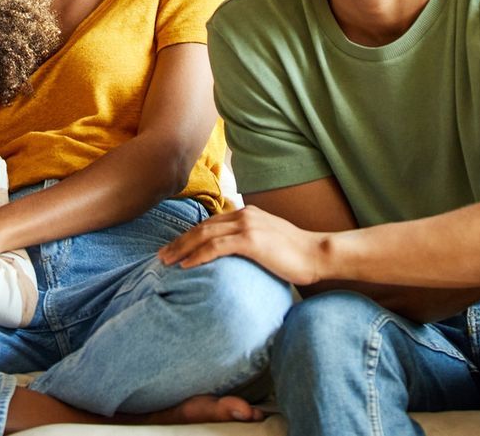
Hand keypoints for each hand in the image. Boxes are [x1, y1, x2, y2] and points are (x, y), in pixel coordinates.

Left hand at [157, 205, 327, 286]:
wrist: (318, 254)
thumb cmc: (296, 255)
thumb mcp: (269, 243)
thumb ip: (251, 243)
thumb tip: (234, 259)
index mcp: (247, 214)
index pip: (210, 223)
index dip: (189, 235)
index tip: (174, 248)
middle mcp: (244, 214)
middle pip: (202, 227)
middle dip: (178, 241)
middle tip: (161, 256)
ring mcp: (247, 225)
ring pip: (204, 235)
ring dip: (181, 248)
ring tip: (166, 262)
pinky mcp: (251, 240)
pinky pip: (216, 247)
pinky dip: (198, 256)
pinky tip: (186, 266)